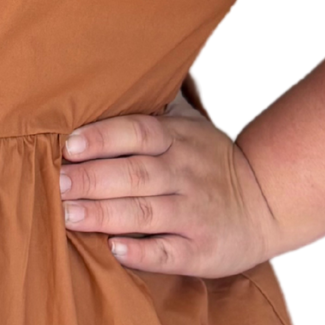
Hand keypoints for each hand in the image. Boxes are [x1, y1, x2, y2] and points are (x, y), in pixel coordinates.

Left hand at [58, 93, 278, 277]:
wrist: (268, 204)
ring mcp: (193, 214)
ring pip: (145, 212)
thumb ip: (153, 107)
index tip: (68, 145)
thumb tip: (113, 72)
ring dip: (104, 214)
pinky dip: (142, 252)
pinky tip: (115, 249)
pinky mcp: (200, 250)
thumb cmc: (210, 163)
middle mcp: (185, 175)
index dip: (103, 137)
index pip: (138, 132)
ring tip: (69, 216)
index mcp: (177, 141)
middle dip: (91, 179)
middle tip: (56, 184)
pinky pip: (169, 252)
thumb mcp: (190, 125)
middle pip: (134, 174)